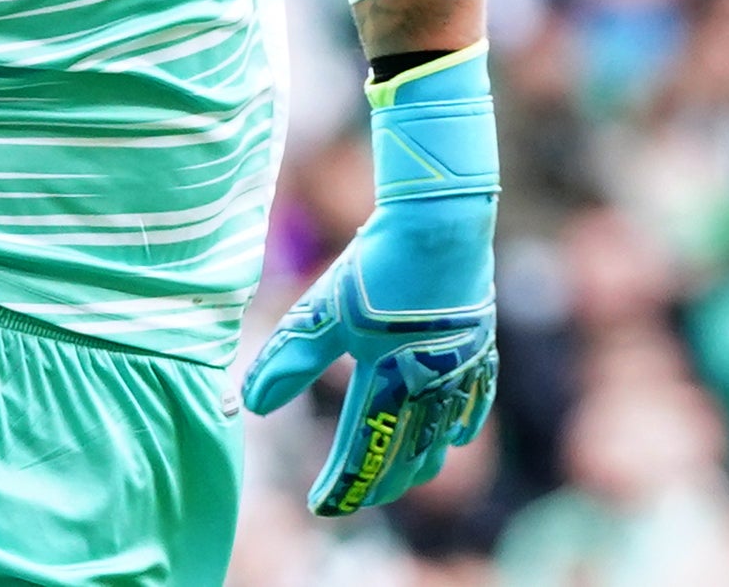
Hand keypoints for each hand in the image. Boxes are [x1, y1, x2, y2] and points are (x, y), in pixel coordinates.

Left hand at [242, 44, 497, 515]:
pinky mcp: (479, 346)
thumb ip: (289, 361)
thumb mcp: (322, 312)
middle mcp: (429, 386)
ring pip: (442, 438)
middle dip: (378, 483)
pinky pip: (475, 404)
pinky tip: (454, 438)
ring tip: (401, 477)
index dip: (341, 484)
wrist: (439, 223)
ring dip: (419, 463)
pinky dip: (460, 428)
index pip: (362, 452)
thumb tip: (249, 407)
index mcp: (389, 383)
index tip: (320, 504)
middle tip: (354, 496)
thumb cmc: (377, 266)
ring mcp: (460, 370)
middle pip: (405, 455)